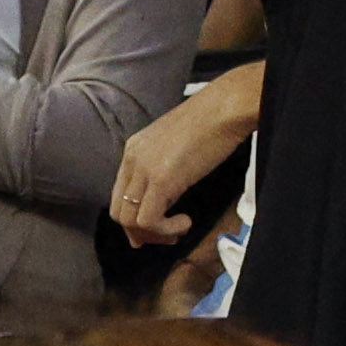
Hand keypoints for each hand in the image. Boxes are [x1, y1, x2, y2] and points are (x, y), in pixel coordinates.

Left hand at [110, 64, 266, 243]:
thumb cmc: (212, 122)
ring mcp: (144, 169)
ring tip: (179, 230)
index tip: (156, 231)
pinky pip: (149, 220)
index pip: (119, 195)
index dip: (134, 220)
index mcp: (134, 149)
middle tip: (168, 238)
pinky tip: (186, 221)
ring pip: (130, 220)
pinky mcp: (161, 180)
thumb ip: (164, 169)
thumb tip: (164, 199)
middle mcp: (132, 159)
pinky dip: (166, 230)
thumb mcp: (177, 145)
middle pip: (119, 212)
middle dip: (141, 233)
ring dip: (155, 234)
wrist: (226, 107)